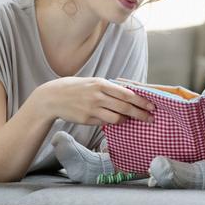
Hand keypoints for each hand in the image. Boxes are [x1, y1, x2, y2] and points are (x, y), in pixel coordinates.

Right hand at [36, 77, 154, 124]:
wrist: (53, 97)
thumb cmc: (76, 88)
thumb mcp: (92, 82)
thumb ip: (109, 89)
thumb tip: (128, 95)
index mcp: (101, 84)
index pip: (126, 93)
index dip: (141, 101)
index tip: (152, 105)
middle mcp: (98, 96)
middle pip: (125, 106)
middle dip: (141, 113)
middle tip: (151, 118)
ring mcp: (92, 108)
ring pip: (117, 117)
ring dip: (128, 119)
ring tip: (134, 119)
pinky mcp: (88, 119)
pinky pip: (106, 122)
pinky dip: (114, 122)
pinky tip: (118, 120)